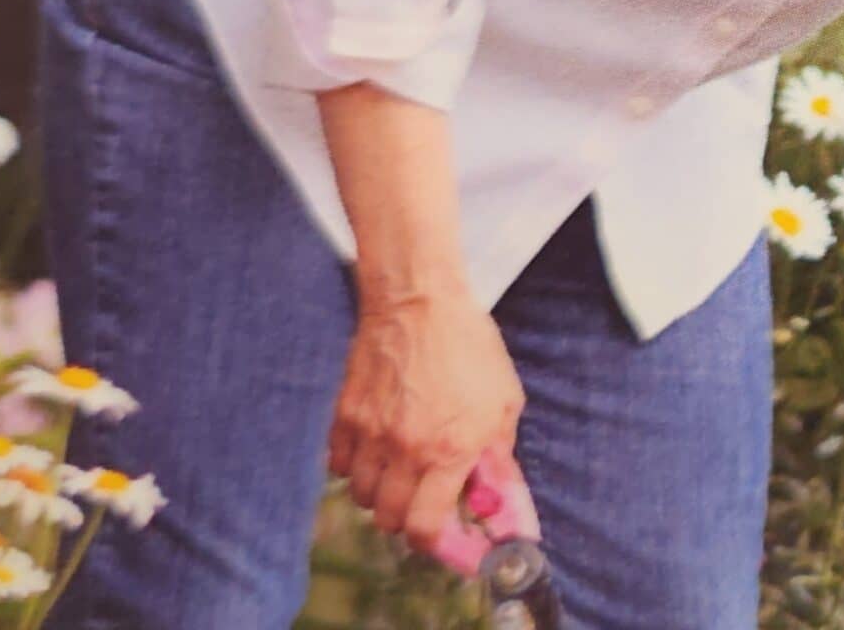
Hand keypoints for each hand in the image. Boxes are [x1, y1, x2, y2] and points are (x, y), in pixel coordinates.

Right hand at [328, 286, 530, 569]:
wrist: (420, 301)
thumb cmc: (470, 348)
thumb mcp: (505, 401)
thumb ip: (499, 457)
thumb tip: (498, 499)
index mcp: (450, 450)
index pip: (426, 527)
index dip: (433, 542)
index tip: (444, 535)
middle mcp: (406, 450)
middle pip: (388, 519)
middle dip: (406, 518)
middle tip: (420, 500)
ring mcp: (370, 434)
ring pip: (361, 495)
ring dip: (379, 493)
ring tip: (398, 470)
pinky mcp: (344, 416)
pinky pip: (338, 465)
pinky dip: (353, 467)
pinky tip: (374, 449)